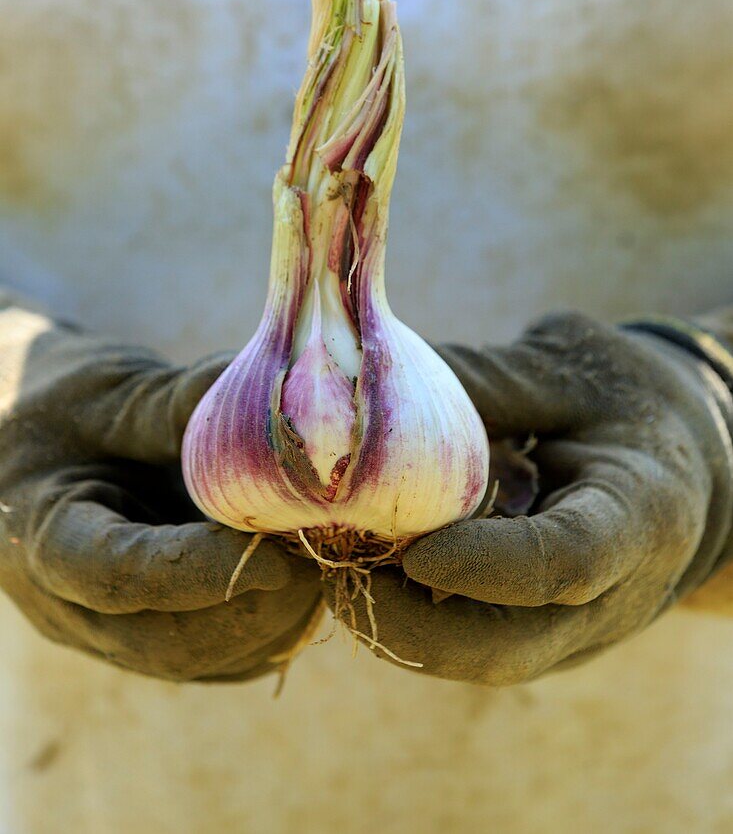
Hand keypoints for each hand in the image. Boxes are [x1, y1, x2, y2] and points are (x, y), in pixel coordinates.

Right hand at [0, 292, 320, 681]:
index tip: (280, 556)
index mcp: (45, 534)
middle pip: (167, 640)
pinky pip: (214, 654)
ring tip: (328, 563)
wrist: (22, 439)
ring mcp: (109, 629)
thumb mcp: (110, 393)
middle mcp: (73, 604)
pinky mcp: (148, 630)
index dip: (201, 571)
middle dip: (257, 609)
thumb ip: (182, 402)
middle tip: (326, 558)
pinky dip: (268, 626)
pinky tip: (310, 577)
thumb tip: (279, 387)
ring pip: (198, 659)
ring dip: (271, 624)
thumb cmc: (62, 405)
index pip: (116, 573)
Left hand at [326, 313, 732, 683]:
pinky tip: (356, 562)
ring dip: (396, 622)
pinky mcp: (536, 628)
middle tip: (331, 577)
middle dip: (411, 627)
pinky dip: (409, 608)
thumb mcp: (573, 368)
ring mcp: (572, 625)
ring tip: (325, 566)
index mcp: (639, 515)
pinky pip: (469, 636)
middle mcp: (608, 593)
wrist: (685, 462)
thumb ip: (489, 381)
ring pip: (476, 654)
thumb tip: (375, 373)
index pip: (566, 561)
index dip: (488, 564)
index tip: (413, 550)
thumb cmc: (627, 400)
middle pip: (507, 647)